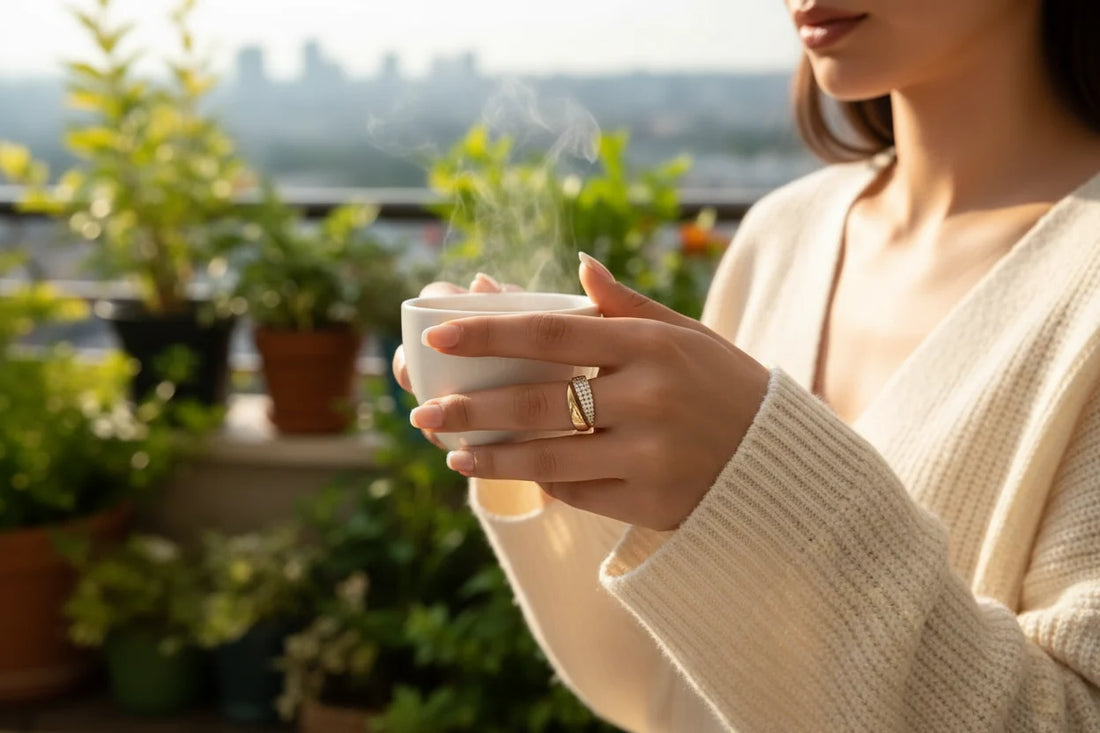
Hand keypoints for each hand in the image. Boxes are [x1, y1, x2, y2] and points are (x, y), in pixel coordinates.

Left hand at [410, 254, 770, 529]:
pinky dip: (546, 482)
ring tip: (456, 455)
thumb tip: (578, 265)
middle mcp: (649, 398)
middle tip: (424, 414)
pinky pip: (578, 492)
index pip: (552, 332)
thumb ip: (627, 306)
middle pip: (537, 400)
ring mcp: (650, 454)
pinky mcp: (650, 501)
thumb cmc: (725, 385)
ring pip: (547, 457)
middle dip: (470, 408)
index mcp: (651, 345)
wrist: (781, 461)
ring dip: (493, 458)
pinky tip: (522, 473)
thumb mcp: (687, 335)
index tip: (440, 333)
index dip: (490, 332)